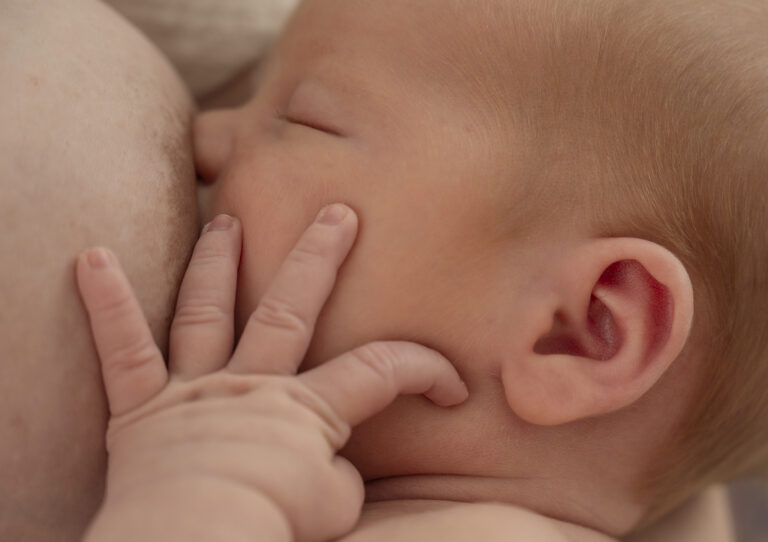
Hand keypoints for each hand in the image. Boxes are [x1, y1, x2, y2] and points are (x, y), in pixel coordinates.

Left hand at [77, 205, 467, 541]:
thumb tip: (321, 463)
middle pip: (292, 305)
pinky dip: (107, 303)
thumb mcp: (331, 507)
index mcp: (304, 408)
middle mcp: (250, 383)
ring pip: (208, 311)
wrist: (194, 541)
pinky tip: (92, 257)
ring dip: (218, 262)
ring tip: (226, 221)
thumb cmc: (271, 527)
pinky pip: (122, 348)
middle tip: (337, 213)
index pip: (380, 370)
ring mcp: (194, 389)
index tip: (454, 387)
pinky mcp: (141, 409)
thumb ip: (334, 474)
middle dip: (319, 255)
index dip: (426, 372)